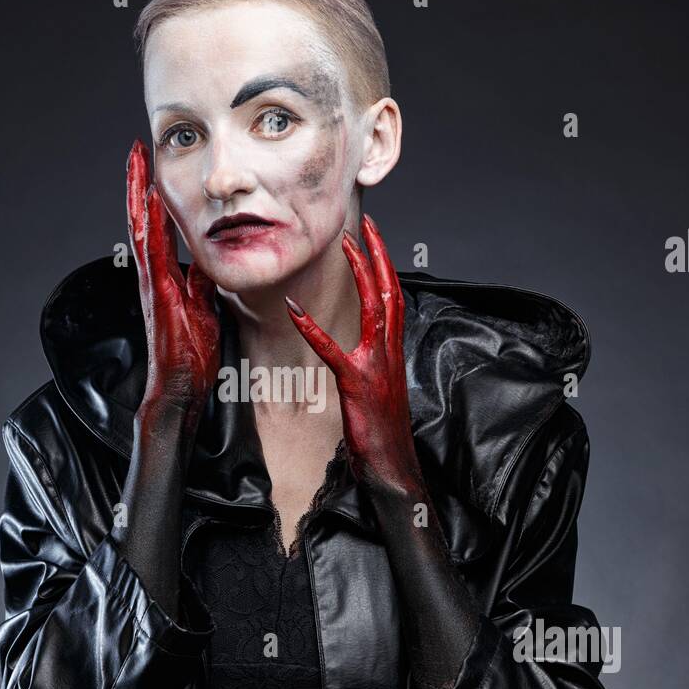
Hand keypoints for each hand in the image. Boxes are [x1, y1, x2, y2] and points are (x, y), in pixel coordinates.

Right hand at [126, 139, 219, 422]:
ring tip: (137, 161)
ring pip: (141, 228)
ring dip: (139, 193)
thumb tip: (208, 262)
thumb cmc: (191, 355)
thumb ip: (201, 284)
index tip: (152, 168)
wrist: (180, 386)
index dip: (154, 198)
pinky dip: (150, 224)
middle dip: (139, 183)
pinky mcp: (158, 293)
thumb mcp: (203, 308)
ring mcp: (152, 283)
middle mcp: (152, 275)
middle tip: (137, 150)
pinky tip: (153, 200)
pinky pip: (152, 252)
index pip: (157, 228)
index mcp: (164, 277)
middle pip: (142, 220)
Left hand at [285, 213, 424, 497]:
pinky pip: (333, 351)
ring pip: (375, 308)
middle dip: (380, 253)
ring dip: (361, 273)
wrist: (392, 465)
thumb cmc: (382, 431)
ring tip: (347, 245)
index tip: (374, 236)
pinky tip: (294, 311)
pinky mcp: (357, 384)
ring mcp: (377, 365)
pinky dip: (313, 329)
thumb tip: (363, 343)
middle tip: (366, 223)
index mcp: (394, 350)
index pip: (393, 296)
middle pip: (390, 290)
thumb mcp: (378, 386)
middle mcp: (390, 351)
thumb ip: (372, 360)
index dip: (384, 263)